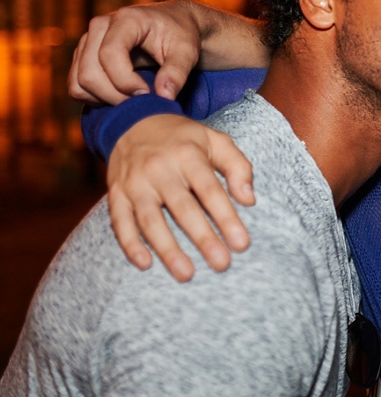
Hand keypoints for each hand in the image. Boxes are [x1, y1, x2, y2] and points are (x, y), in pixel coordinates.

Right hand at [69, 0, 203, 104]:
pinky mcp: (83, 57)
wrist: (173, 25)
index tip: (148, 93)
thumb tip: (164, 96)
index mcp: (126, 19)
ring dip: (104, 99)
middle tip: (142, 101)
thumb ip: (177, 72)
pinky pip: (76, 86)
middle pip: (89, 73)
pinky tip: (120, 97)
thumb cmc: (182, 35)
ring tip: (133, 100)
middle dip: (115, 95)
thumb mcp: (188, 51)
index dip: (125, 81)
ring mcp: (87, 42)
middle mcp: (100, 27)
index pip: (109, 54)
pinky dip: (95, 98)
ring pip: (78, 82)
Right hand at [109, 114, 254, 281]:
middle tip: (221, 264)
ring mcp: (135, 183)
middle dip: (203, 238)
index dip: (226, 218)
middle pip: (183, 209)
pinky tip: (145, 264)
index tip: (242, 244)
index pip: (210, 191)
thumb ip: (238, 166)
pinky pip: (120, 222)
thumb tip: (249, 200)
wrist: (135, 122)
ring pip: (151, 221)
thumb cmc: (185, 139)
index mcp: (188, 156)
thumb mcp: (216, 140)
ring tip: (186, 274)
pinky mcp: (116, 194)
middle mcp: (159, 169)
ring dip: (167, 249)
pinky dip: (130, 244)